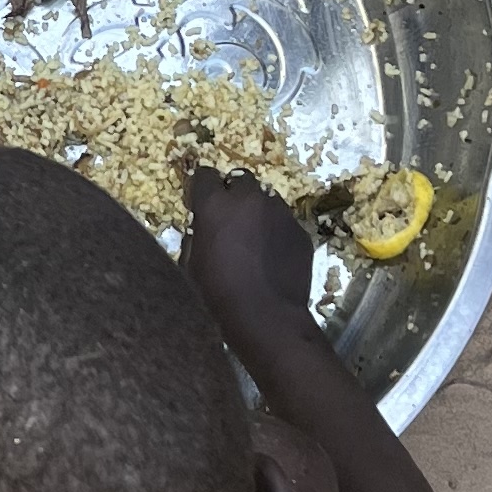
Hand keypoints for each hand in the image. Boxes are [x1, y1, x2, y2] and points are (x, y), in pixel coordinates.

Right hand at [181, 168, 319, 339]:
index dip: (203, 188)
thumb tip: (203, 224)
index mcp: (215, 204)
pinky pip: (284, 222)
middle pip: (241, 180)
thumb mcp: (192, 262)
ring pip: (266, 200)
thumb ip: (196, 233)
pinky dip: (277, 232)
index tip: (202, 202)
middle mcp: (249, 199)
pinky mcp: (300, 230)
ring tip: (256, 240)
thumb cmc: (218, 293)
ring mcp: (280, 212)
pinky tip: (273, 256)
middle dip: (234, 195)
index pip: (205, 175)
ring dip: (258, 212)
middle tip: (231, 220)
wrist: (266, 316)